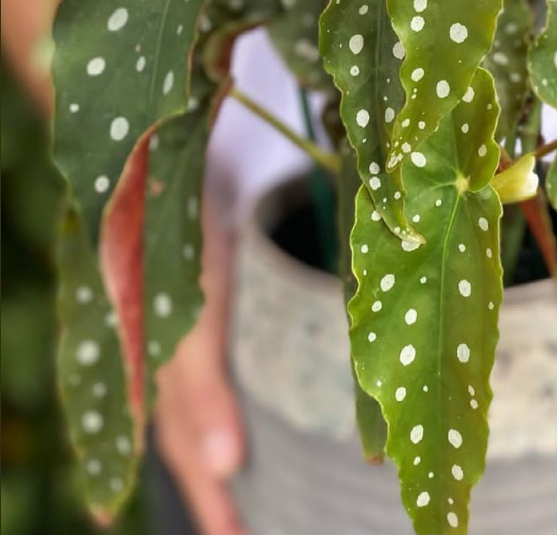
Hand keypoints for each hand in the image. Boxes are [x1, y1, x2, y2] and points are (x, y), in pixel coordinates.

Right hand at [154, 203, 247, 534]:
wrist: (176, 170)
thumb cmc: (181, 249)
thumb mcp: (193, 323)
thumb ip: (203, 395)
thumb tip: (227, 469)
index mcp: (165, 384)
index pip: (194, 463)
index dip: (217, 508)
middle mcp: (177, 369)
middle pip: (204, 444)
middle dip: (231, 491)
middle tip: (263, 530)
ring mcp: (195, 340)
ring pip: (218, 409)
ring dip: (246, 444)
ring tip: (279, 479)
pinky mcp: (217, 311)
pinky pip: (230, 368)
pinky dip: (247, 391)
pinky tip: (269, 396)